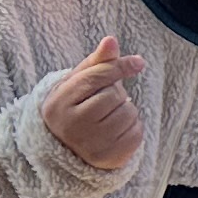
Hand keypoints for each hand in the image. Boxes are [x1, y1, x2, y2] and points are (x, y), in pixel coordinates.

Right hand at [43, 37, 146, 173]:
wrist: (68, 149)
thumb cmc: (76, 107)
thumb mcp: (79, 82)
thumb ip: (97, 62)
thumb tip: (111, 40)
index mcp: (59, 103)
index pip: (95, 78)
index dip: (119, 66)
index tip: (138, 62)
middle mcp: (71, 126)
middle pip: (114, 95)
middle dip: (115, 94)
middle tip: (102, 102)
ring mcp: (89, 145)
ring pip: (128, 113)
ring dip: (126, 111)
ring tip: (108, 117)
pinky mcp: (109, 158)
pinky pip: (136, 132)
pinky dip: (133, 128)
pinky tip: (116, 131)